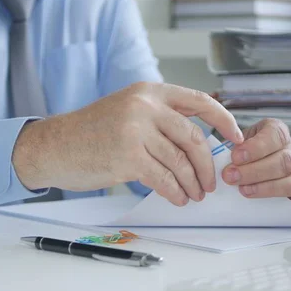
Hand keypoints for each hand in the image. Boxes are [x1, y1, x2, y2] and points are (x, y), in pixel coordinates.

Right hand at [13, 82, 243, 205]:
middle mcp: (144, 106)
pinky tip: (177, 198)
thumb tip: (195, 144)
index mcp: (148, 92)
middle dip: (207, 165)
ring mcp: (135, 129)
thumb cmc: (90, 133)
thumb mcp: (127, 111)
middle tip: (210, 182)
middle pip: (194, 138)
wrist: (54, 145)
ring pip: (180, 161)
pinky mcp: (127, 155)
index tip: (236, 138)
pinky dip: (175, 191)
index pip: (199, 101)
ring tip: (193, 195)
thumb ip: (159, 119)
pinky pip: (164, 177)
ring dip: (192, 183)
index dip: (224, 121)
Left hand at [221, 118, 290, 212]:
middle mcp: (289, 150)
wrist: (240, 162)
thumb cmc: (237, 152)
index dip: (255, 148)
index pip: (273, 136)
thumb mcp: (233, 142)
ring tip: (244, 190)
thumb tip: (223, 160)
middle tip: (231, 177)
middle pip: (282, 161)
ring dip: (268, 188)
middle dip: (254, 171)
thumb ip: (231, 148)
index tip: (235, 157)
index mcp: (275, 131)